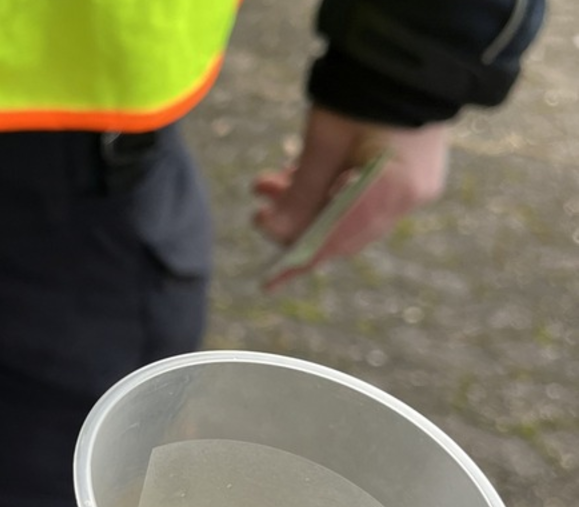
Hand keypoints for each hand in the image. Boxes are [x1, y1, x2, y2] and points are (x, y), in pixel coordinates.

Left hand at [255, 106, 449, 290]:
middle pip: (343, 231)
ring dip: (307, 203)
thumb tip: (274, 233)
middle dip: (296, 223)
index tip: (270, 281)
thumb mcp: (321, 145)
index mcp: (391, 191)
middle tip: (259, 211)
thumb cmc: (361, 95)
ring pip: (349, 214)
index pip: (337, 241)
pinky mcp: (410, 175)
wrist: (405, 57)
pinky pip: (363, 198)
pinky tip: (298, 174)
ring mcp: (415, 187)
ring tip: (268, 182)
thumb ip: (298, 194)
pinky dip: (330, 192)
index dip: (299, 261)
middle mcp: (410, 197)